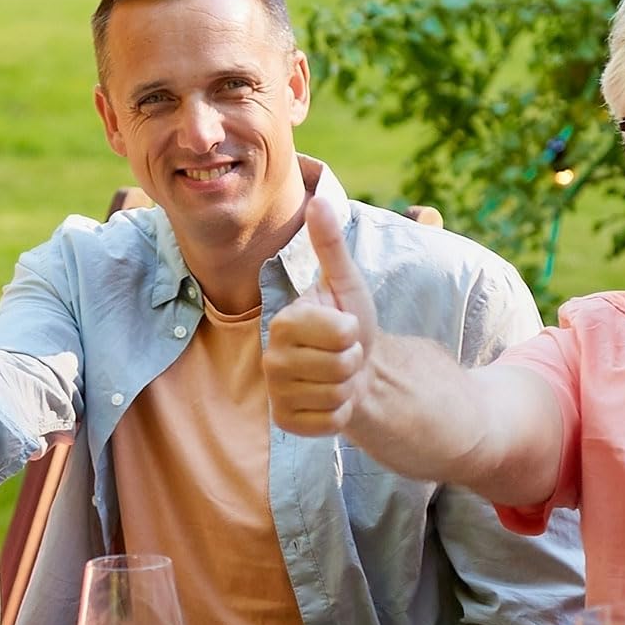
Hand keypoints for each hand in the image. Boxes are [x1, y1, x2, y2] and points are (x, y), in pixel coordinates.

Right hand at [264, 196, 379, 437]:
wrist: (354, 370)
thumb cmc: (350, 322)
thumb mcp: (346, 282)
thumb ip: (331, 245)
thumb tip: (318, 201)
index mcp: (283, 321)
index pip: (339, 333)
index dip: (354, 332)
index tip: (344, 329)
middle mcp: (270, 358)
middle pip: (340, 366)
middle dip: (353, 361)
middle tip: (343, 355)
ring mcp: (276, 394)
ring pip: (336, 395)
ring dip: (348, 388)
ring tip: (339, 376)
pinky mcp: (286, 423)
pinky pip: (330, 423)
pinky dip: (341, 414)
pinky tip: (332, 399)